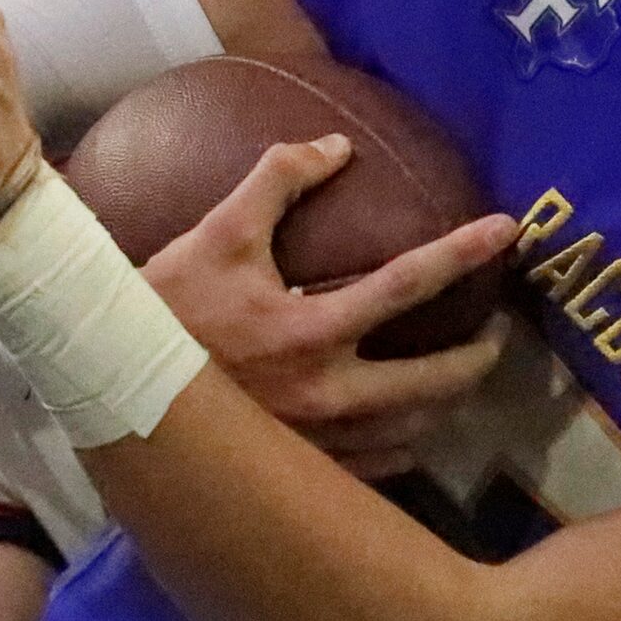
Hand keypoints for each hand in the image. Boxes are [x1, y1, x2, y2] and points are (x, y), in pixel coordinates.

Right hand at [143, 136, 516, 478]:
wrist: (111, 384)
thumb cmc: (164, 305)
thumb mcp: (217, 233)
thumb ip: (278, 180)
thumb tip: (335, 147)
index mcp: (310, 331)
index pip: (407, 283)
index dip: (462, 252)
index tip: (508, 231)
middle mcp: (324, 395)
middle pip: (433, 382)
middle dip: (478, 359)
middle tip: (498, 337)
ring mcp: (317, 443)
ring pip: (412, 432)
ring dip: (446, 405)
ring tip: (460, 381)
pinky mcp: (303, 474)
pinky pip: (377, 469)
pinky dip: (404, 448)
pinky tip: (410, 431)